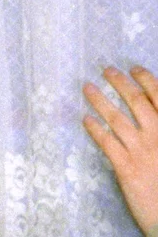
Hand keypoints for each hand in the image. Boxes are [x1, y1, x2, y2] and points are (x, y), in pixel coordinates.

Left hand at [83, 65, 157, 234]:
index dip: (146, 80)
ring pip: (116, 119)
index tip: (133, 68)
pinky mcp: (126, 168)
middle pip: (136, 101)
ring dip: (100, 101)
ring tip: (87, 88)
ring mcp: (141, 151)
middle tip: (106, 70)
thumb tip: (154, 113)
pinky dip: (95, 129)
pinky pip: (106, 143)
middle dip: (120, 83)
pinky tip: (85, 119)